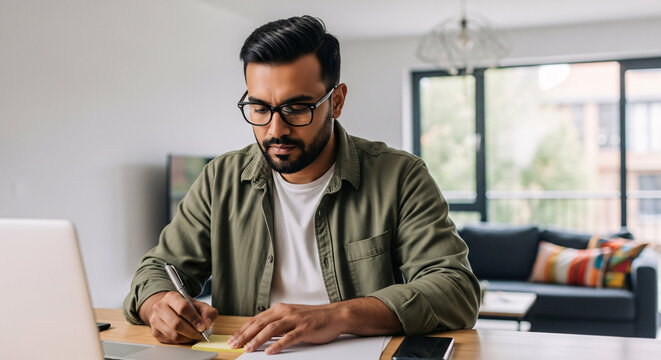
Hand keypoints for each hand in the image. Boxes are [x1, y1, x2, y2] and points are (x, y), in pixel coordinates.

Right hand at [139, 291, 217, 343]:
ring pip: (173, 334)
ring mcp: (155, 320)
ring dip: (187, 338)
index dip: (194, 319)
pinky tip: (186, 337)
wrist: (169, 309)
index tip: (203, 327)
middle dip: (191, 331)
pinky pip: (170, 340)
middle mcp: (160, 307)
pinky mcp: (154, 332)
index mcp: (171, 297)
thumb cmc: (185, 308)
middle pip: (176, 323)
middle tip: (200, 334)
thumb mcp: (199, 305)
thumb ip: (207, 312)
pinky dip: (181, 341)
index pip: (183, 307)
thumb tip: (207, 324)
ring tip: (194, 336)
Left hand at [228, 303, 345, 354]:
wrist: (334, 315)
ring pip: (271, 329)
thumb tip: (259, 331)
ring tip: (248, 349)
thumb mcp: (291, 316)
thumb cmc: (313, 317)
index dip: (243, 329)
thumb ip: (277, 322)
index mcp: (280, 308)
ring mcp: (295, 320)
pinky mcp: (305, 329)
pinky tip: (270, 351)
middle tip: (234, 344)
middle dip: (245, 335)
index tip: (233, 338)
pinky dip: (278, 345)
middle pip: (260, 323)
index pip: (256, 319)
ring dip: (258, 340)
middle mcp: (286, 312)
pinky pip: (289, 337)